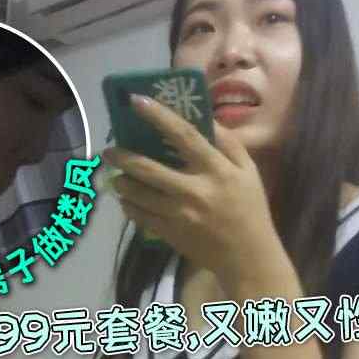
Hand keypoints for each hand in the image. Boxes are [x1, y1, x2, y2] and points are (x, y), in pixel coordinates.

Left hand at [103, 94, 276, 276]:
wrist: (248, 258)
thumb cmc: (250, 209)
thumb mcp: (249, 172)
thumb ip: (228, 143)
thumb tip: (205, 118)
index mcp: (216, 170)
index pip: (184, 135)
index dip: (159, 116)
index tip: (136, 100)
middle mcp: (194, 191)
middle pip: (149, 169)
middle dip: (123, 157)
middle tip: (108, 150)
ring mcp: (179, 215)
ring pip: (138, 194)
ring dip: (121, 182)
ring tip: (116, 176)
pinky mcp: (170, 234)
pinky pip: (140, 216)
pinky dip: (128, 206)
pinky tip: (126, 199)